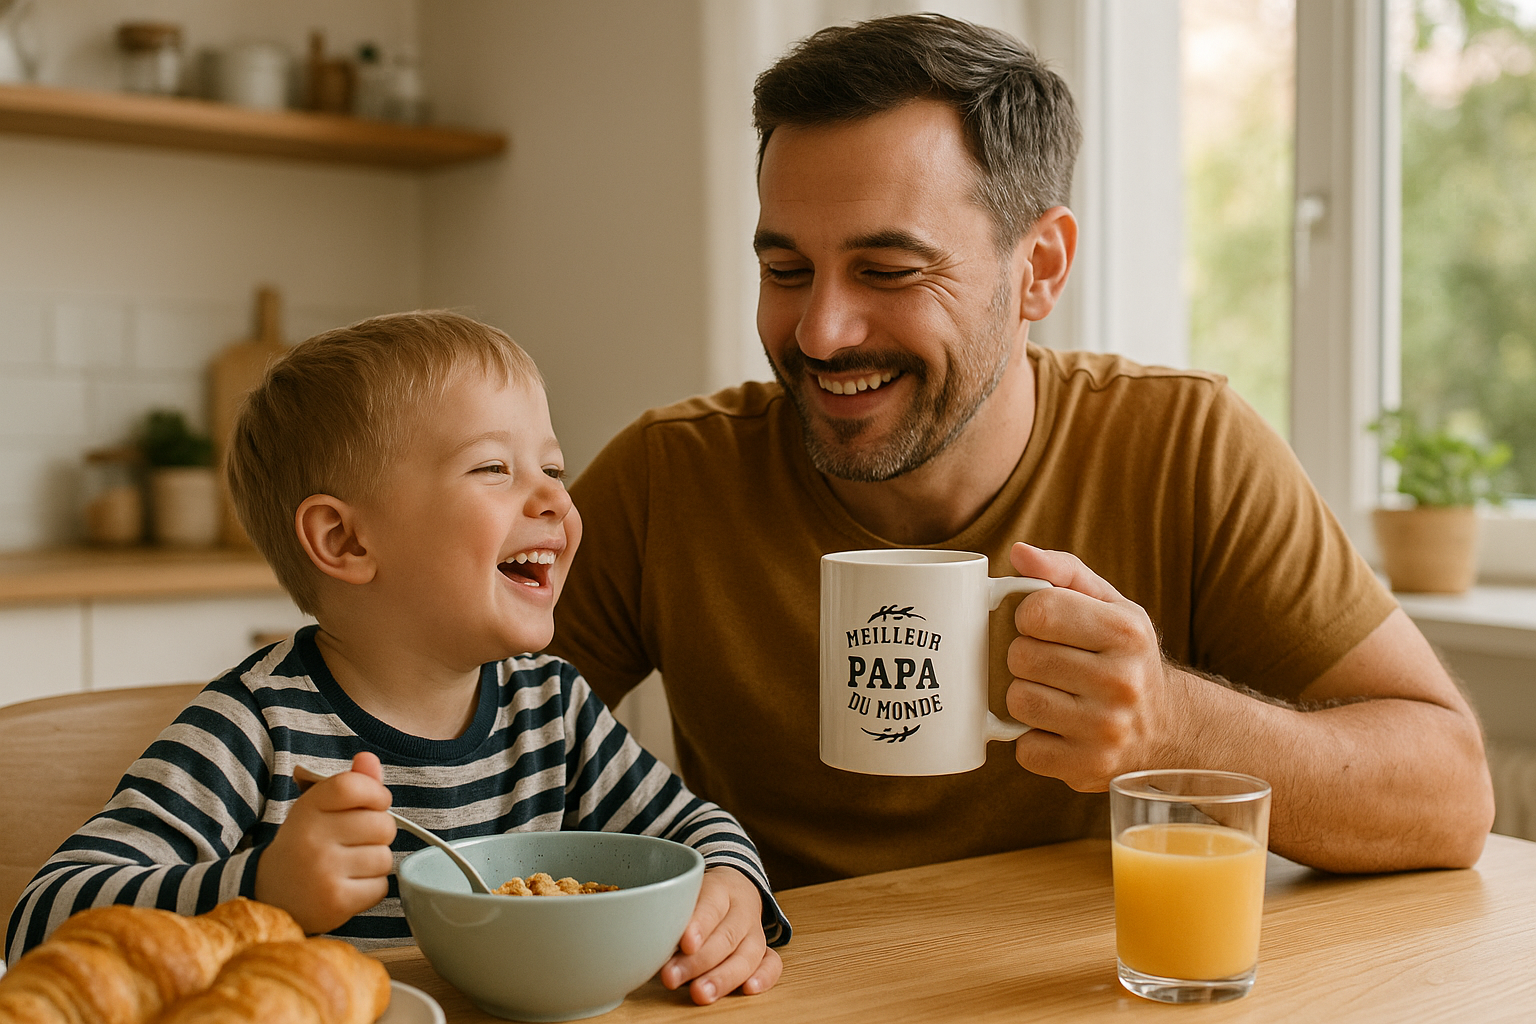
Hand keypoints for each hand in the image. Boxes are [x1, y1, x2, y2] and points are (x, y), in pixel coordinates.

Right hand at [254, 752, 396, 933]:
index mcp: (308, 808)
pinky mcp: (335, 902)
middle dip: (378, 833)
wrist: (270, 895)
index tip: (374, 804)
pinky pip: (381, 887)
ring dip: (375, 862)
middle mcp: (312, 838)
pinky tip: (348, 885)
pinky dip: (371, 888)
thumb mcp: (318, 808)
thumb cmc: (304, 844)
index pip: (355, 785)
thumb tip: (370, 759)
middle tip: (355, 841)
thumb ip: (350, 782)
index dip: (376, 793)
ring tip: (349, 865)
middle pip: (383, 824)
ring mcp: (323, 871)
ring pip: (384, 857)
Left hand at [659, 866, 781, 1003]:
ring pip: (747, 954)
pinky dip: (764, 977)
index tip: (685, 943)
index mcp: (720, 888)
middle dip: (699, 961)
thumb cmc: (700, 898)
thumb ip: (672, 915)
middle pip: (726, 936)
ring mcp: (756, 931)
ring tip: (701, 994)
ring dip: (724, 977)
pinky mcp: (765, 950)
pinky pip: (772, 964)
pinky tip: (748, 989)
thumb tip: (645, 943)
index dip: (699, 924)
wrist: (734, 888)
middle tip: (673, 977)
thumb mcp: (685, 894)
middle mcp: (742, 909)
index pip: (711, 904)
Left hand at [1004, 542, 1185, 790]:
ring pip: (1019, 702)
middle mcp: (1122, 682)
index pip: (1038, 612)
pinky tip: (1056, 728)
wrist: (1169, 726)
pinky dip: (1031, 739)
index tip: (1041, 625)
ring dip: (1024, 697)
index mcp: (1126, 633)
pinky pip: (1024, 749)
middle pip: (1022, 658)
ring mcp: (1106, 729)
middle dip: (1025, 657)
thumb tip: (1018, 553)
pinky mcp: (1088, 768)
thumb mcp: (1109, 604)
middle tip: (1048, 663)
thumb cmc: (1125, 656)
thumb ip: (1063, 572)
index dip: (1027, 616)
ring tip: (1051, 694)